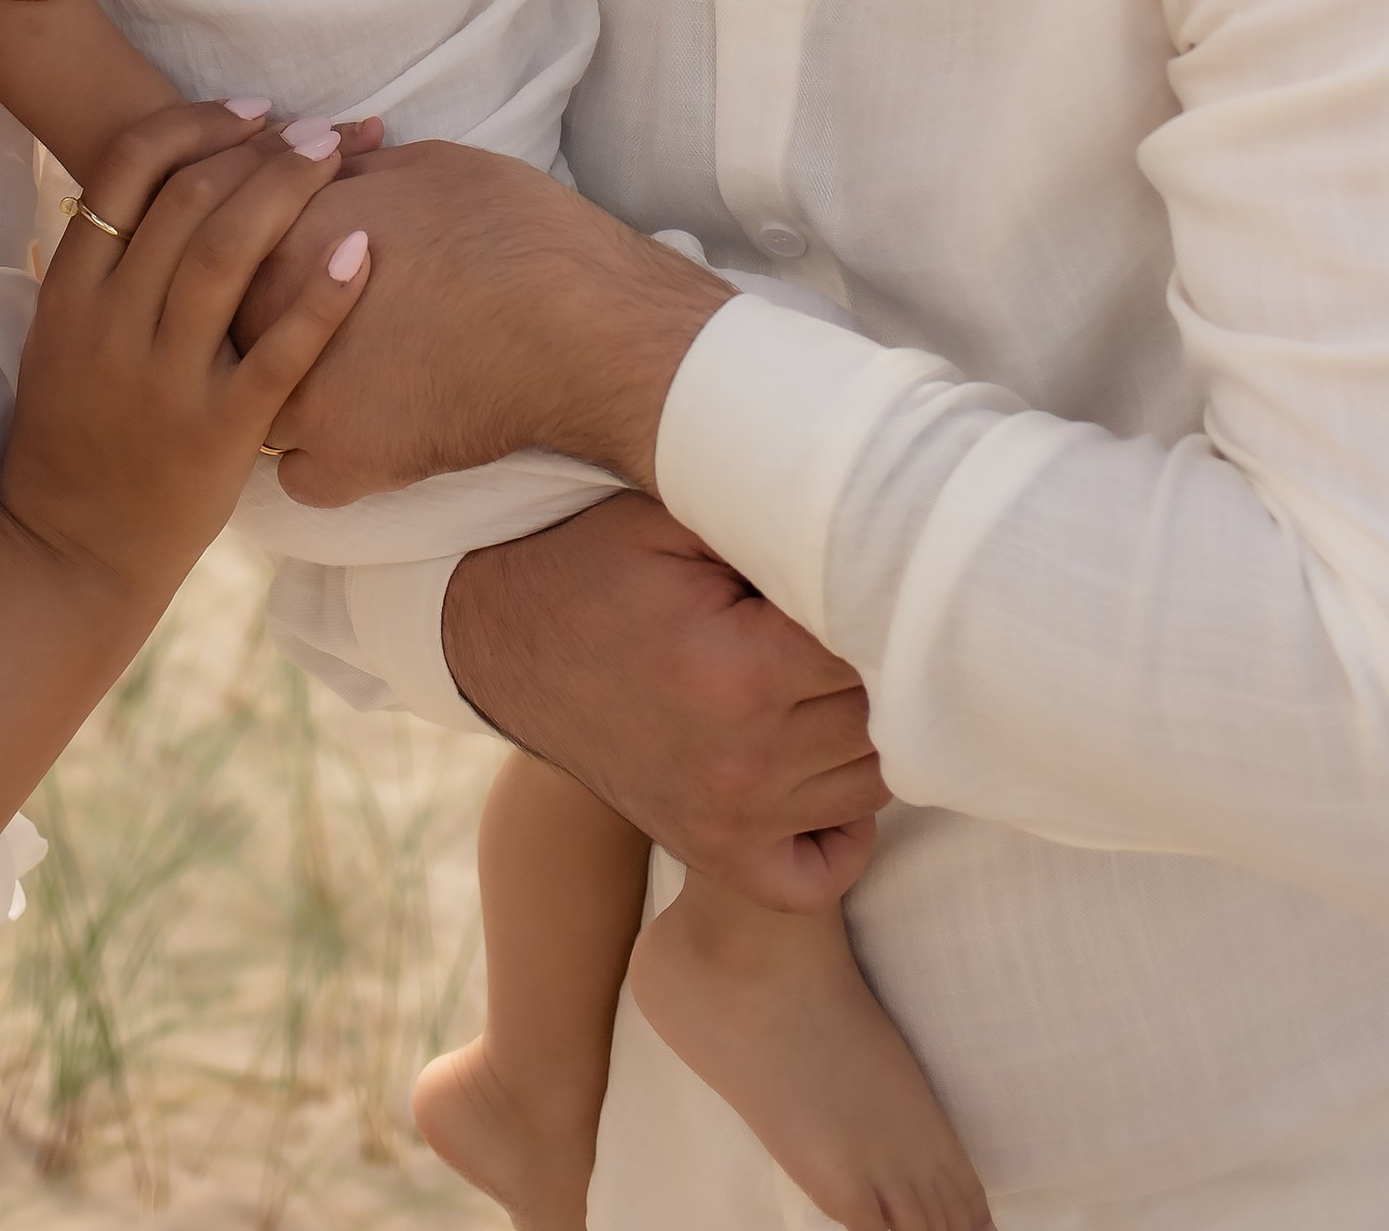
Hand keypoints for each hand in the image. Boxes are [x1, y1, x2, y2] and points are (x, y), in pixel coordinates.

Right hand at [1, 102, 369, 607]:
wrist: (69, 554)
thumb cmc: (73, 437)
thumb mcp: (59, 339)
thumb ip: (96, 265)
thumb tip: (144, 180)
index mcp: (70, 292)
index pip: (125, 169)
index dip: (194, 124)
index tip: (252, 110)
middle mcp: (110, 325)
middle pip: (186, 197)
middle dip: (260, 148)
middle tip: (317, 127)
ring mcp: (163, 378)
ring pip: (226, 254)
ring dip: (288, 190)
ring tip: (339, 157)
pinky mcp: (215, 432)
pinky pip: (277, 351)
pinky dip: (321, 294)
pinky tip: (361, 249)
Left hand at [240, 137, 731, 499]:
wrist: (584, 329)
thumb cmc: (518, 231)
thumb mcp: (427, 168)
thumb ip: (353, 171)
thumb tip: (323, 166)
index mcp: (291, 233)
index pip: (229, 237)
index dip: (254, 240)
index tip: (284, 249)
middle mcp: (275, 316)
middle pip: (225, 321)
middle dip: (248, 317)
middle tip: (285, 318)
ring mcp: (301, 397)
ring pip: (248, 398)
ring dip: (269, 389)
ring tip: (310, 379)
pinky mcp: (341, 463)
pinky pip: (294, 472)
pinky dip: (318, 458)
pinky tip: (347, 438)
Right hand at [444, 494, 887, 910]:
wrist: (501, 639)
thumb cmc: (595, 561)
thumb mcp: (673, 515)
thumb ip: (775, 527)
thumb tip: (878, 533)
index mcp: (741, 672)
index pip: (881, 643)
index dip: (878, 597)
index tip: (856, 566)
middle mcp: (744, 763)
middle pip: (887, 715)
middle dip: (879, 657)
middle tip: (843, 610)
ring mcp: (730, 822)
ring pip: (875, 783)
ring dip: (870, 728)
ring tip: (827, 668)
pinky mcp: (714, 854)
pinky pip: (819, 874)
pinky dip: (841, 829)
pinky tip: (823, 765)